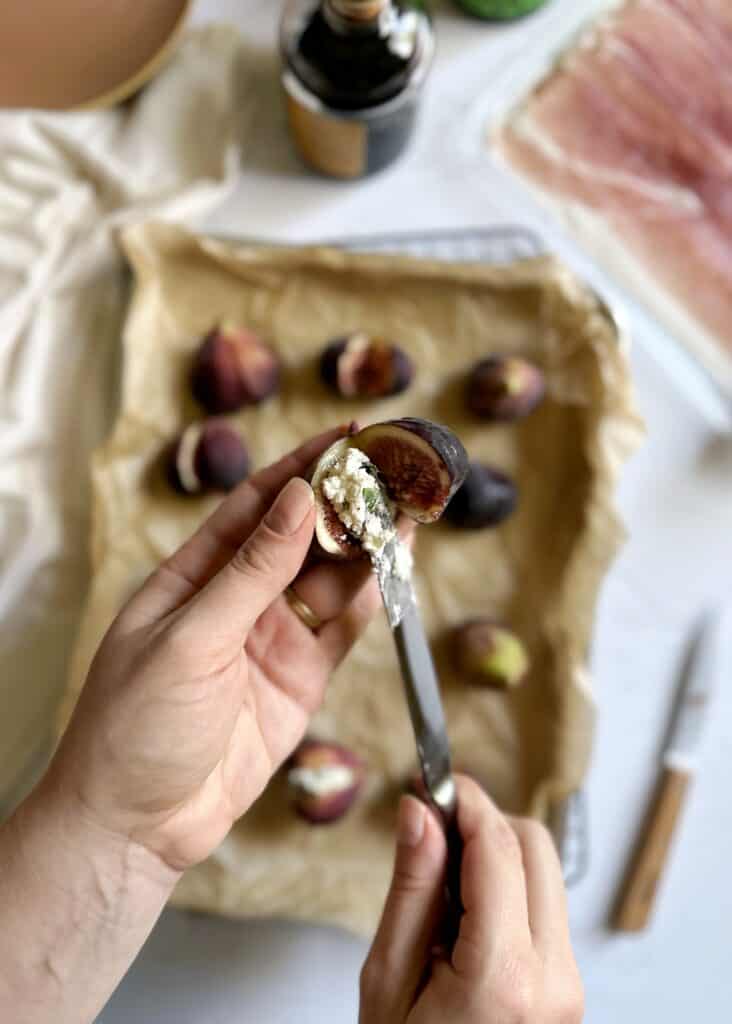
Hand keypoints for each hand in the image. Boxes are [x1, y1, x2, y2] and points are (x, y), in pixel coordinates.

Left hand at [50, 426, 385, 871]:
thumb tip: (297, 497)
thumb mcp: (191, 637)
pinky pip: (341, 631)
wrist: (137, 824)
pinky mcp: (299, 681)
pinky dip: (370, 601)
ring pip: (328, 581)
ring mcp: (270, 641)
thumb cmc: (136, 724)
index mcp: (192, 576)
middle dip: (344, 505)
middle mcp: (235, 601)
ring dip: (365, 547)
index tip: (346, 435)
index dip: (300, 467)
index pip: (254, 506)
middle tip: (393, 471)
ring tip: (407, 510)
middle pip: (300, 539)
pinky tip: (395, 568)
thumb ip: (251, 571)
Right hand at [360, 776, 583, 1023]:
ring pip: (546, 872)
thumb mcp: (387, 979)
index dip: (465, 801)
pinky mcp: (568, 988)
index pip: (497, 848)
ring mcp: (569, 986)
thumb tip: (419, 811)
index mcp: (504, 976)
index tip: (435, 781)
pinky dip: (509, 888)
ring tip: (442, 883)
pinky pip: (545, 908)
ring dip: (498, 854)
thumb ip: (411, 888)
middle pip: (535, 846)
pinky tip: (465, 913)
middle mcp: (553, 977)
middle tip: (432, 826)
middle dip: (485, 822)